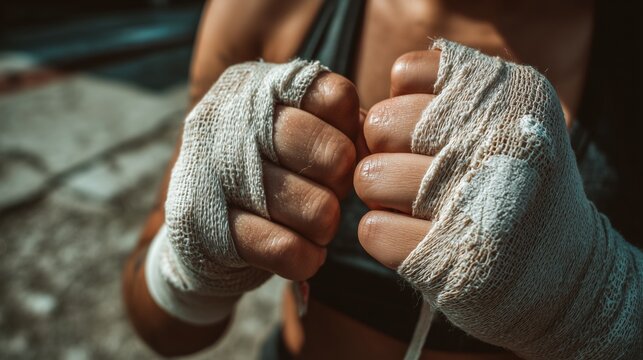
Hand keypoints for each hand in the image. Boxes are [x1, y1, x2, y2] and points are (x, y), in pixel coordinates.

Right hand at [153, 60, 358, 324]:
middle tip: (326, 194)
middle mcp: (229, 117)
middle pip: (334, 155)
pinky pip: (286, 249)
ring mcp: (210, 169)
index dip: (350, 135)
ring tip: (310, 226)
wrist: (198, 234)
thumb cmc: (264, 176)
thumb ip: (337, 126)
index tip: (335, 154)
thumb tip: (374, 143)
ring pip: (318, 209)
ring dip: (324, 228)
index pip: (337, 98)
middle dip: (341, 185)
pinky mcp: (204, 223)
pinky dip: (306, 259)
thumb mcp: (295, 134)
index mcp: (256, 86)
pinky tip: (302, 254)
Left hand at [354, 39, 640, 357]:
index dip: (404, 107)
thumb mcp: (505, 119)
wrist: (560, 270)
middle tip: (415, 172)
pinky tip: (417, 237)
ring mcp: (475, 202)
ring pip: (369, 177)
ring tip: (416, 205)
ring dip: (381, 195)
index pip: (406, 75)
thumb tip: (359, 117)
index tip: (428, 133)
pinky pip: (372, 228)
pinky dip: (384, 235)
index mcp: (514, 94)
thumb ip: (438, 98)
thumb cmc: (512, 184)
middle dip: (386, 150)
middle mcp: (498, 141)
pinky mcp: (449, 258)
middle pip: (379, 125)